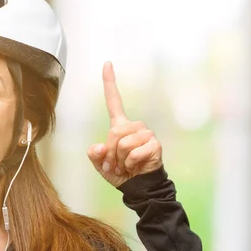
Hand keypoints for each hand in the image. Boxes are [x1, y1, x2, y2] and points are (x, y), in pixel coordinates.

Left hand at [87, 62, 163, 186]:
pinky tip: (136, 166)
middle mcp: (134, 126)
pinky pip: (134, 152)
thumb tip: (98, 147)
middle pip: (115, 132)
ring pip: (123, 143)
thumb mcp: (101, 165)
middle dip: (111, 153)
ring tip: (126, 166)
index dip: (110, 82)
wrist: (139, 187)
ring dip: (120, 159)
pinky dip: (130, 163)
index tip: (107, 63)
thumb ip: (95, 155)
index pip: (114, 101)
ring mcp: (146, 134)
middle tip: (115, 165)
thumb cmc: (121, 173)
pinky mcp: (155, 144)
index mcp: (120, 126)